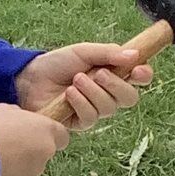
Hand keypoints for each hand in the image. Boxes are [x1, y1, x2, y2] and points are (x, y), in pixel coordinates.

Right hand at [0, 103, 70, 175]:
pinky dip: (13, 173)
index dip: (51, 134)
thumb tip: (19, 121)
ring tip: (1, 155)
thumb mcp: (6, 110)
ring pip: (34, 165)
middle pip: (46, 151)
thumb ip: (20, 116)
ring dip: (22, 161)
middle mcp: (46, 151)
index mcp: (46, 129)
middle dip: (34, 148)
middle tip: (14, 142)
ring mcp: (35, 171)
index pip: (62, 135)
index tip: (37, 132)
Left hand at [14, 43, 152, 129]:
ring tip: (76, 80)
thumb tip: (134, 55)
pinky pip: (91, 117)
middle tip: (99, 74)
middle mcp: (107, 93)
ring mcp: (94, 109)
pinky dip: (81, 103)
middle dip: (116, 85)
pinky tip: (69, 94)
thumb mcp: (84, 52)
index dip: (143, 75)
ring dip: (93, 92)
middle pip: (129, 98)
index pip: (138, 78)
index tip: (140, 70)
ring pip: (109, 108)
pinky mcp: (80, 123)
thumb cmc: (57, 64)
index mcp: (113, 73)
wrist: (31, 79)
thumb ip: (108, 53)